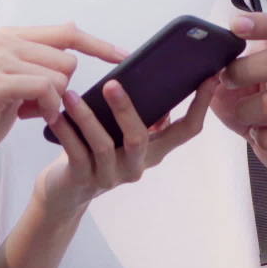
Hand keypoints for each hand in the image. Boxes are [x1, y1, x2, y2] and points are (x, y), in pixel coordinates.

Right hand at [0, 24, 123, 181]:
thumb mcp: (19, 85)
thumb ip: (41, 65)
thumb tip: (73, 47)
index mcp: (11, 37)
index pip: (67, 32)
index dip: (98, 44)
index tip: (124, 56)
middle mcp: (5, 41)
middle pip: (68, 58)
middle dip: (64, 88)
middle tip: (38, 104)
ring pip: (60, 75)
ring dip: (53, 101)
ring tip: (29, 111)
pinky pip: (45, 89)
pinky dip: (47, 107)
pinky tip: (30, 116)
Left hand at [35, 78, 215, 217]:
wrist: (65, 191)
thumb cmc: (96, 149)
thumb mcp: (123, 132)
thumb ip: (143, 112)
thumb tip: (150, 80)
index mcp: (155, 150)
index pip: (187, 130)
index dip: (202, 105)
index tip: (210, 77)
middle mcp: (137, 166)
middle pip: (140, 138)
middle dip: (126, 109)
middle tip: (112, 83)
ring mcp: (111, 176)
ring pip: (103, 145)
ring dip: (86, 117)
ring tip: (71, 95)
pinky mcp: (84, 180)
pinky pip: (76, 153)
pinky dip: (66, 131)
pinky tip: (56, 115)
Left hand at [209, 10, 266, 173]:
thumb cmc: (255, 102)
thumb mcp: (233, 80)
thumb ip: (219, 65)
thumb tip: (198, 55)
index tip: (236, 25)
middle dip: (243, 71)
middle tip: (226, 80)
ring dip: (245, 111)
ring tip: (242, 114)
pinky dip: (262, 138)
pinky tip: (259, 134)